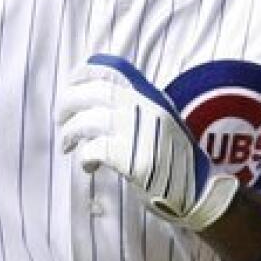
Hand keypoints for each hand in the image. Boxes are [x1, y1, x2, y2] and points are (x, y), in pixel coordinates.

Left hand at [58, 54, 239, 230]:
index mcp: (149, 95)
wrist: (198, 191)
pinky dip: (85, 157)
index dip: (83, 74)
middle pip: (93, 93)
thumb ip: (133, 107)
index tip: (70, 85)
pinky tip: (89, 166)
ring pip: (89, 121)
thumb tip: (93, 100)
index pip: (110, 69)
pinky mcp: (135, 161)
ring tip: (68, 146)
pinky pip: (95, 150)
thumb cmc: (172, 158)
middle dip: (68, 104)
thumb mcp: (158, 119)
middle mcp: (146, 108)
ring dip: (71, 133)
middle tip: (61, 120)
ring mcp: (141, 133)